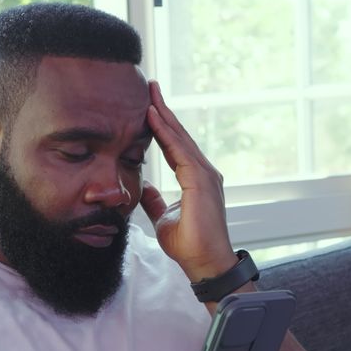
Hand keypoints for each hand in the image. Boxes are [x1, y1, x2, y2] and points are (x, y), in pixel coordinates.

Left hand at [140, 80, 237, 281]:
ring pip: (180, 138)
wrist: (204, 263)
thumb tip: (146, 188)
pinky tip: (153, 117)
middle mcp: (203, 173)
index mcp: (195, 179)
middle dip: (164, 110)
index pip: (175, 145)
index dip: (161, 126)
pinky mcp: (201, 182)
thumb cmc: (189, 245)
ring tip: (149, 94)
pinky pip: (180, 151)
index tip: (148, 106)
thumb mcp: (163, 218)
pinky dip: (166, 133)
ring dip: (164, 115)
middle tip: (150, 87)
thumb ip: (156, 200)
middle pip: (179, 135)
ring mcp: (205, 175)